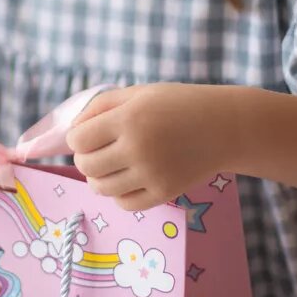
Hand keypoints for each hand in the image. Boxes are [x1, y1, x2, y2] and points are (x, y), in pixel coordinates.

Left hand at [65, 82, 233, 212]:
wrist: (224, 127)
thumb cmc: (177, 105)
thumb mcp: (138, 93)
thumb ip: (101, 106)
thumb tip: (72, 132)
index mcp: (129, 118)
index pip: (78, 140)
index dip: (77, 137)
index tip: (88, 134)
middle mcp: (138, 148)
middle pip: (86, 165)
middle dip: (85, 158)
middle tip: (98, 151)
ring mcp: (152, 174)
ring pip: (101, 188)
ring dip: (98, 177)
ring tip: (111, 165)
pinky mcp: (164, 193)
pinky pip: (124, 203)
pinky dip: (118, 194)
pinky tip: (128, 179)